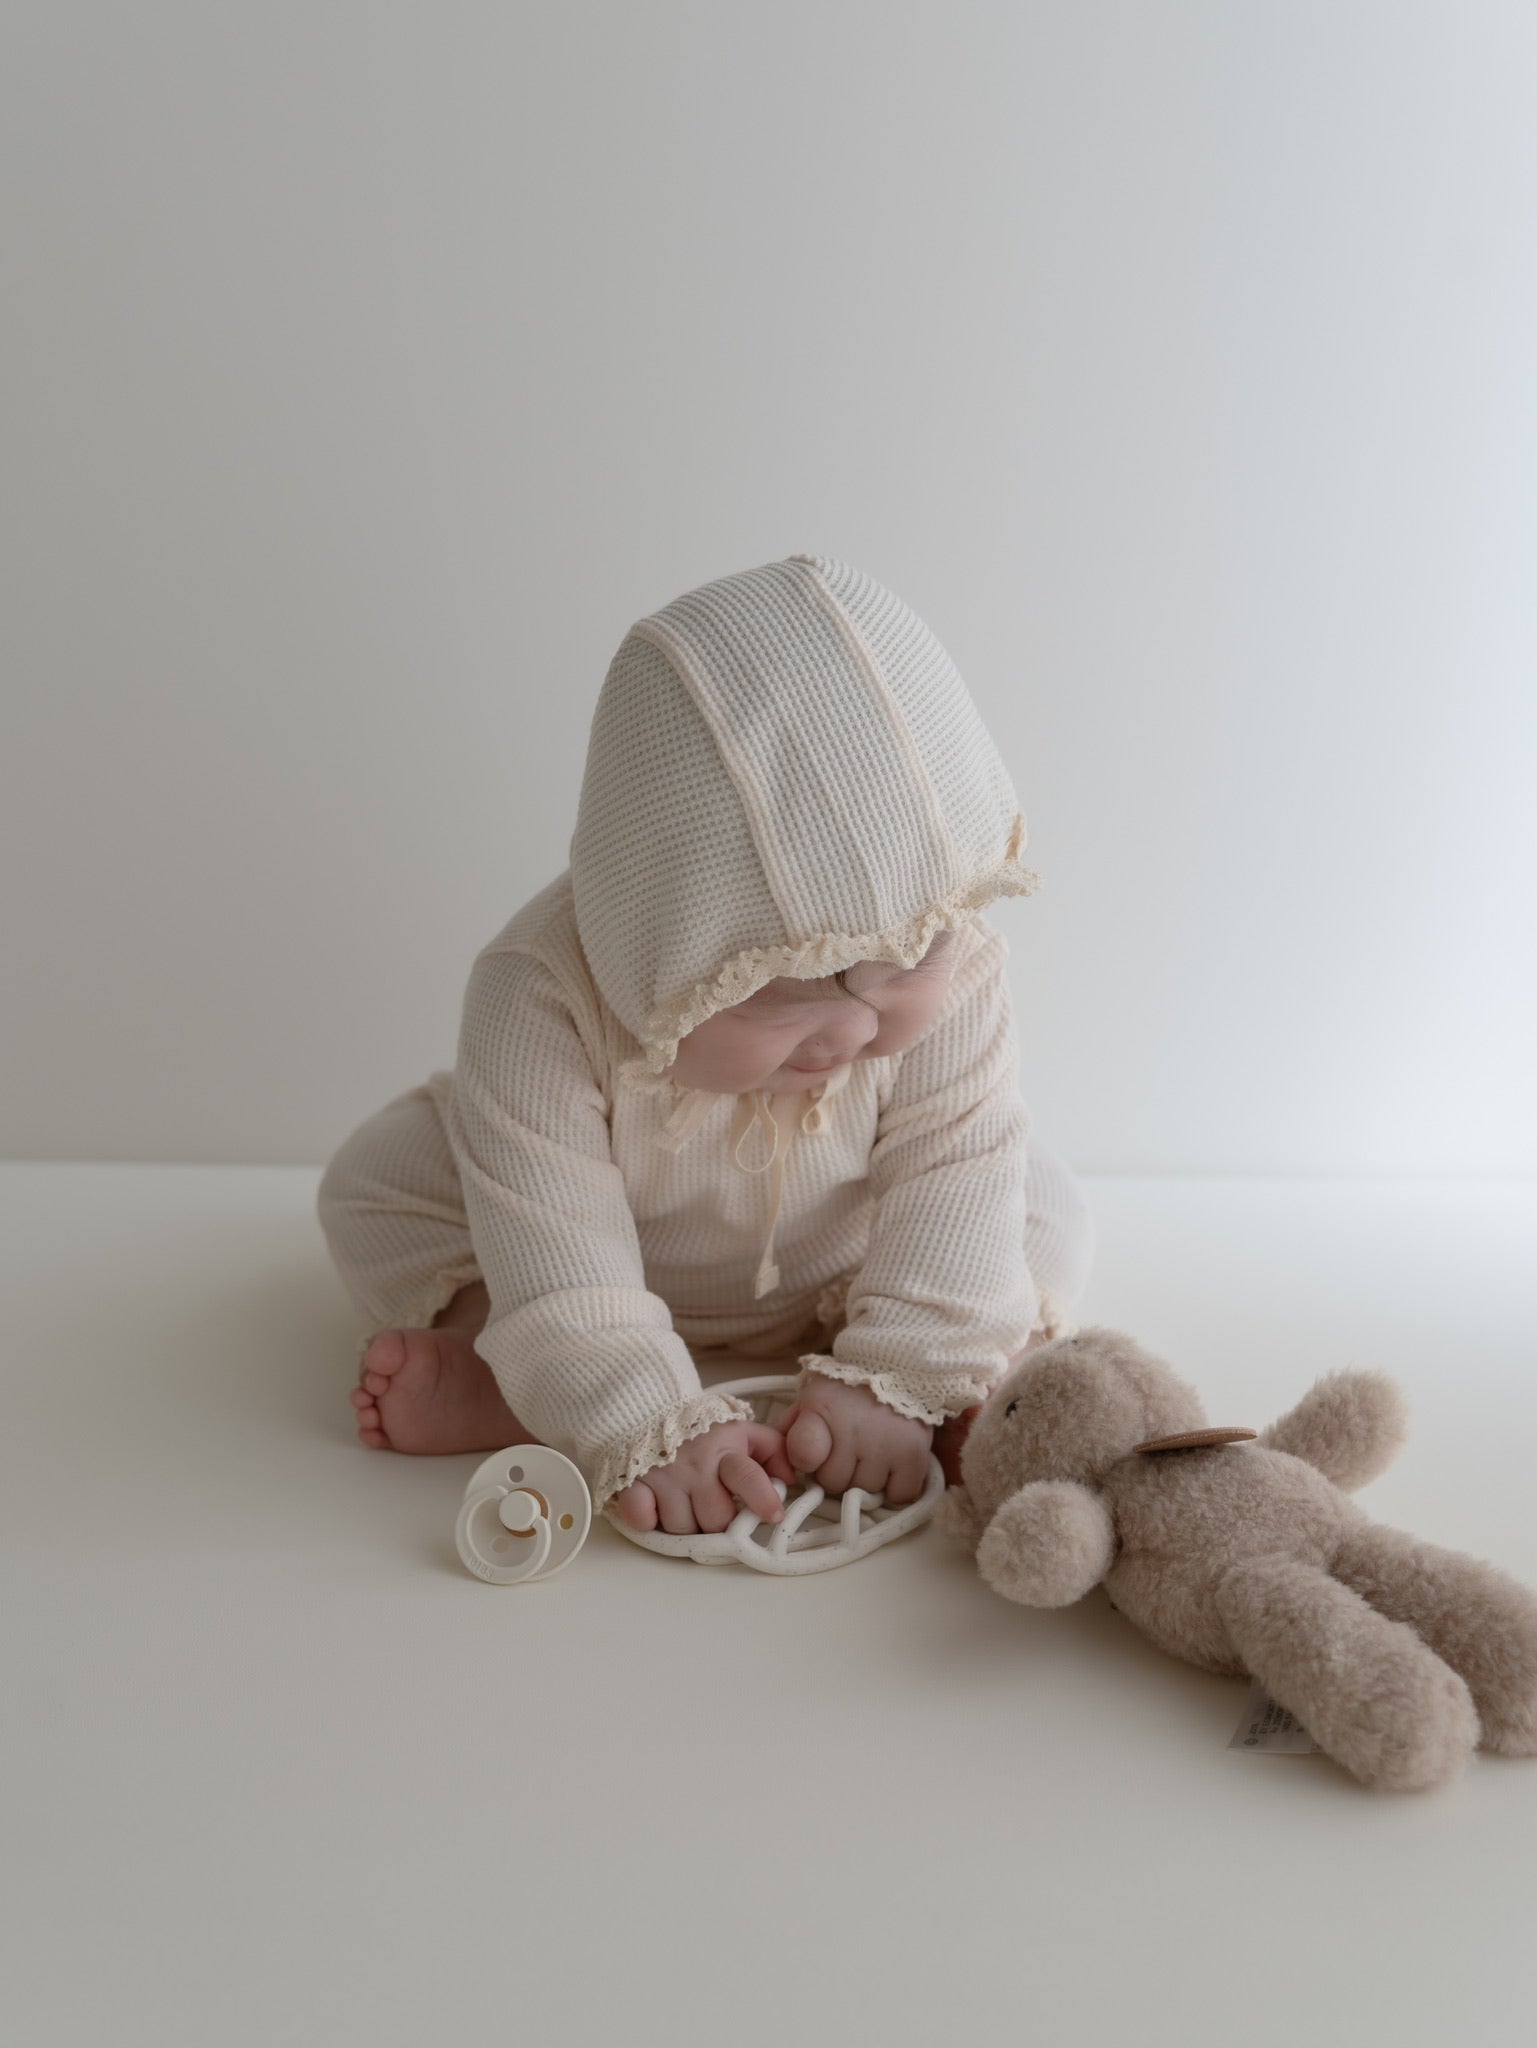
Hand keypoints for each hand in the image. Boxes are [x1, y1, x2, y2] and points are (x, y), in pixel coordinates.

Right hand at [611, 1418, 795, 1534]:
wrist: (649, 1409)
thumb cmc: (702, 1430)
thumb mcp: (743, 1432)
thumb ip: (774, 1450)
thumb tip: (790, 1479)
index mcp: (724, 1452)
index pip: (748, 1476)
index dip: (763, 1499)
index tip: (774, 1515)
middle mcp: (695, 1466)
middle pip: (716, 1517)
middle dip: (722, 1522)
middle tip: (718, 1509)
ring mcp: (663, 1477)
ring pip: (683, 1526)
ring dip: (688, 1525)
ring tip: (689, 1506)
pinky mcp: (633, 1485)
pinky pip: (642, 1518)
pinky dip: (648, 1521)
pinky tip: (657, 1509)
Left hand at [779, 1372, 933, 1504]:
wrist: (901, 1364)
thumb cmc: (848, 1389)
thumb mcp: (812, 1399)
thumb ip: (788, 1428)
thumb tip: (768, 1457)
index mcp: (822, 1409)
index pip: (803, 1455)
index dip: (808, 1460)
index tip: (815, 1451)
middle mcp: (854, 1427)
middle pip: (833, 1483)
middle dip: (837, 1472)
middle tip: (848, 1450)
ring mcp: (886, 1443)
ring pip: (865, 1492)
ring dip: (866, 1480)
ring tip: (871, 1453)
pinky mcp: (914, 1455)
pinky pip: (898, 1496)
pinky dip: (895, 1488)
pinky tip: (891, 1465)